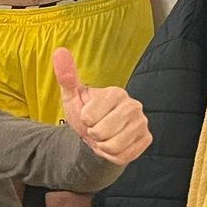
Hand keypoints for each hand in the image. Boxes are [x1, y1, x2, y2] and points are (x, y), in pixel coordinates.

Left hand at [54, 48, 150, 164]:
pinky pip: (123, 156)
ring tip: (104, 137)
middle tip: (95, 129)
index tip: (88, 117)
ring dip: (102, 147)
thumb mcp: (72, 97)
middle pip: (101, 133)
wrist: (97, 136)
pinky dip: (112, 156)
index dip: (84, 121)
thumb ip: (66, 76)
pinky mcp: (146, 139)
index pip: (89, 117)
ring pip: (112, 146)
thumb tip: (59, 51)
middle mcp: (134, 105)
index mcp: (116, 93)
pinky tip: (113, 145)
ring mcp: (142, 122)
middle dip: (92, 135)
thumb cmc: (85, 114)